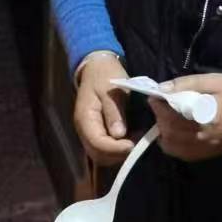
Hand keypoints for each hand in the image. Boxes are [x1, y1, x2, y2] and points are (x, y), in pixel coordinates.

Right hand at [74, 52, 134, 166]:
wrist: (97, 67)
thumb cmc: (105, 75)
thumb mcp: (111, 90)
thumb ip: (114, 112)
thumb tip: (119, 135)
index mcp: (85, 119)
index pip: (97, 144)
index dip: (115, 148)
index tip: (133, 144)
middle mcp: (84, 130)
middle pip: (98, 154)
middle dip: (118, 153)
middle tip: (137, 143)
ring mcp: (89, 132)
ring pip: (102, 154)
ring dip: (119, 152)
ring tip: (136, 140)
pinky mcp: (97, 131)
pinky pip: (105, 147)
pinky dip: (118, 148)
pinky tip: (131, 137)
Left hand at [150, 74, 221, 161]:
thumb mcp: (214, 81)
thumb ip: (188, 84)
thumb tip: (163, 88)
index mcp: (207, 118)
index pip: (174, 116)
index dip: (160, 107)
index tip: (155, 98)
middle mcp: (205, 137)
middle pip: (171, 132)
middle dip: (160, 119)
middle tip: (160, 106)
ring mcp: (206, 148)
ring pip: (174, 146)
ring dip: (164, 132)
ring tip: (165, 119)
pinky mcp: (207, 154)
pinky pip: (182, 154)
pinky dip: (172, 144)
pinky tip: (172, 133)